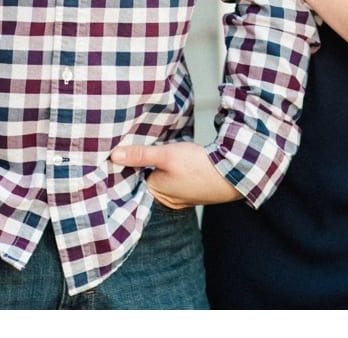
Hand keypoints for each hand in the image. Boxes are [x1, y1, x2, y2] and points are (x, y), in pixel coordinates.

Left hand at [109, 141, 241, 208]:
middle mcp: (166, 200)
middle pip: (147, 179)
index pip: (133, 179)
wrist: (233, 175)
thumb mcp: (166, 155)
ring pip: (162, 179)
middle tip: (137, 147)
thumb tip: (114, 155)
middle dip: (143, 166)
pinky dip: (173, 171)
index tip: (120, 152)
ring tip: (156, 151)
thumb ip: (140, 155)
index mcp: (156, 193)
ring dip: (159, 167)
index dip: (127, 165)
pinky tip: (175, 161)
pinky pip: (175, 181)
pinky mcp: (192, 191)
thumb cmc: (199, 167)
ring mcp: (181, 197)